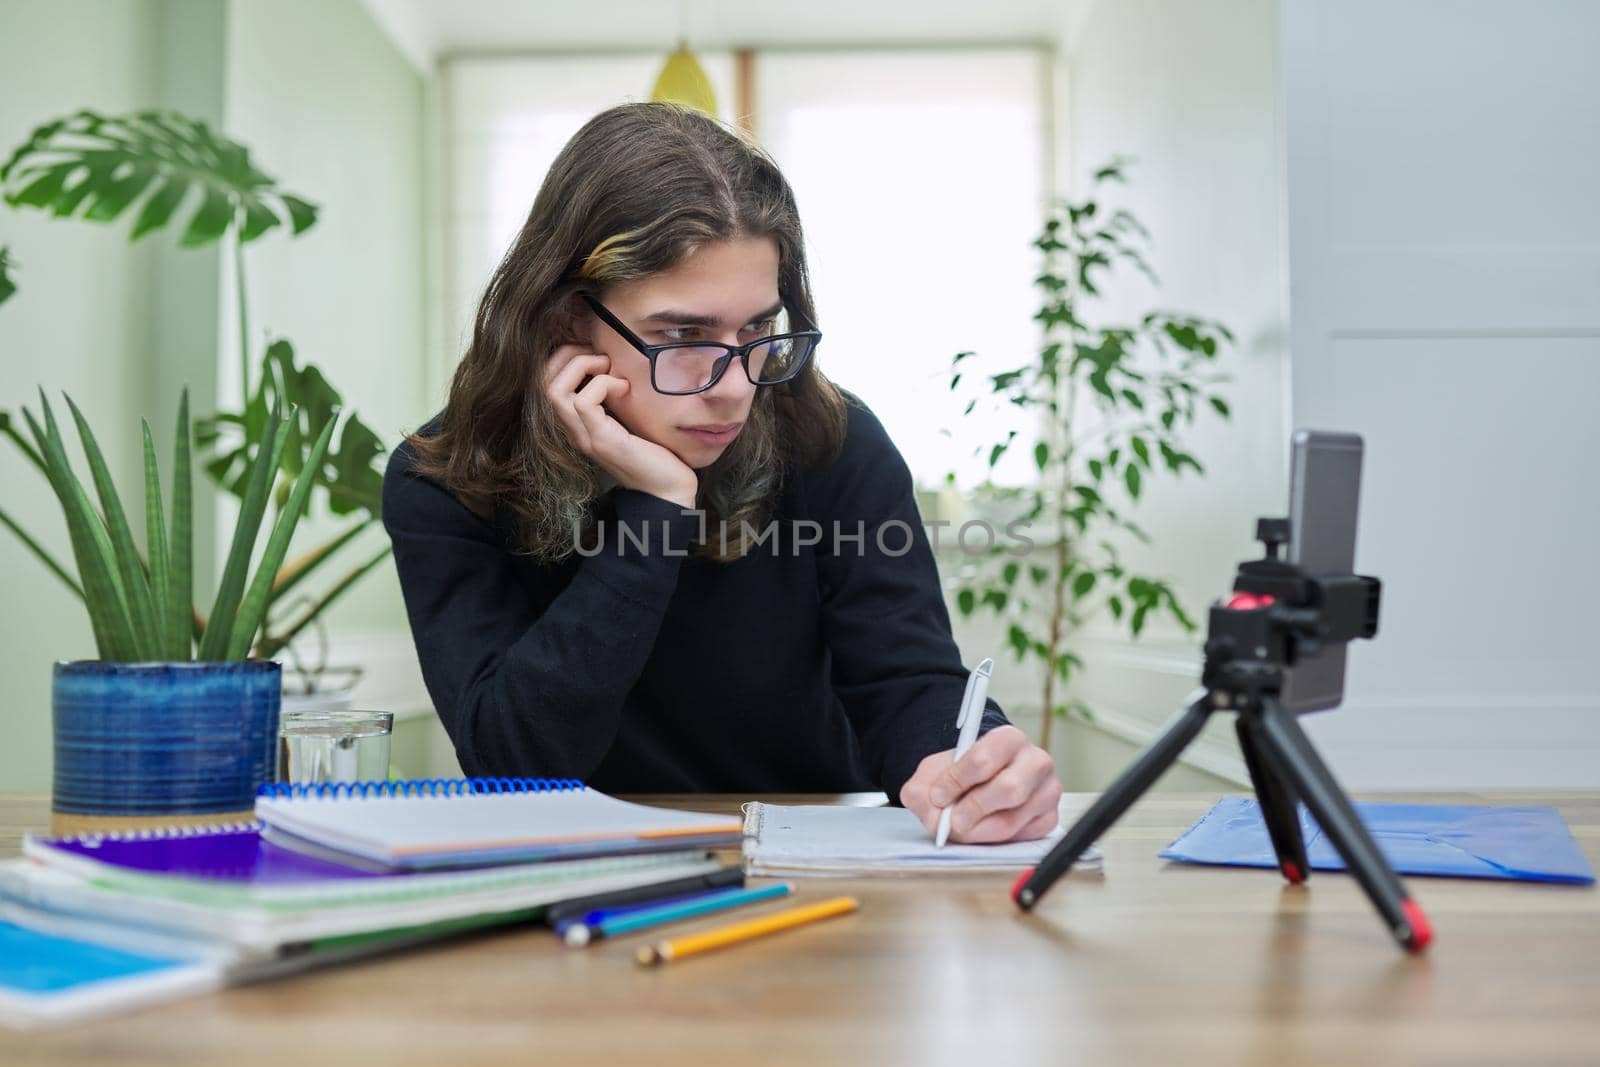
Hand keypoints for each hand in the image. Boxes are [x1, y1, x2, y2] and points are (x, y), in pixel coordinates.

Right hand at [544, 344, 698, 508]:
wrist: (668, 489)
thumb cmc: (654, 451)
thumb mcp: (628, 416)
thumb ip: (614, 396)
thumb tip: (613, 360)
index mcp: (578, 424)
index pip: (547, 382)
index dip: (564, 358)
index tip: (597, 353)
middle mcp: (574, 431)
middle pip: (544, 382)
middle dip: (569, 356)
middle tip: (602, 356)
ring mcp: (585, 437)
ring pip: (555, 390)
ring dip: (583, 367)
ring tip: (610, 368)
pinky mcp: (602, 441)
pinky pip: (584, 402)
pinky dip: (603, 384)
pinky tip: (625, 388)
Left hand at [900, 725, 1061, 843]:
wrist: (983, 784)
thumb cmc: (962, 776)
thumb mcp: (934, 774)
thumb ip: (923, 788)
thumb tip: (933, 808)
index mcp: (1008, 739)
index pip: (984, 759)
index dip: (957, 781)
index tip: (939, 796)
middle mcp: (1036, 761)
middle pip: (1009, 789)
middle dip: (973, 809)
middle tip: (954, 819)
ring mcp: (1048, 791)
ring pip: (1012, 820)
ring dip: (979, 830)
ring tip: (963, 827)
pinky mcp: (1049, 818)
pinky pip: (1021, 838)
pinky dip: (995, 841)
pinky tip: (984, 829)